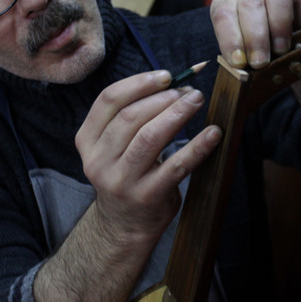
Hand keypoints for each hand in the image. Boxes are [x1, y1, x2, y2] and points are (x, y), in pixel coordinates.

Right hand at [75, 70, 221, 241]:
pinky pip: (176, 165)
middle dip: (163, 98)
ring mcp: (121, 180)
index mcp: (87, 141)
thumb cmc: (126, 175)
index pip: (108, 100)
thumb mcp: (113, 147)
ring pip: (149, 137)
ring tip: (196, 101)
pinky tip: (213, 133)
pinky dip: (198, 146)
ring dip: (177, 114)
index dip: (138, 83)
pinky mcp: (147, 196)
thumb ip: (130, 118)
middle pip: (130, 117)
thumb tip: (173, 85)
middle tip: (189, 90)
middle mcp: (99, 160)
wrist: (124, 225)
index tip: (166, 76)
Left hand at [209, 0, 300, 68]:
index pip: (223, 14)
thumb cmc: (262, 48)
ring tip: (282, 49)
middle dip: (255, 37)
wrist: (289, 39)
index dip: (230, 39)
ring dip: (280, 23)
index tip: (239, 62)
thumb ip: (245, 60)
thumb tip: (247, 75)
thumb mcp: (247, 53)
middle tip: (261, 62)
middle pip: (250, 3)